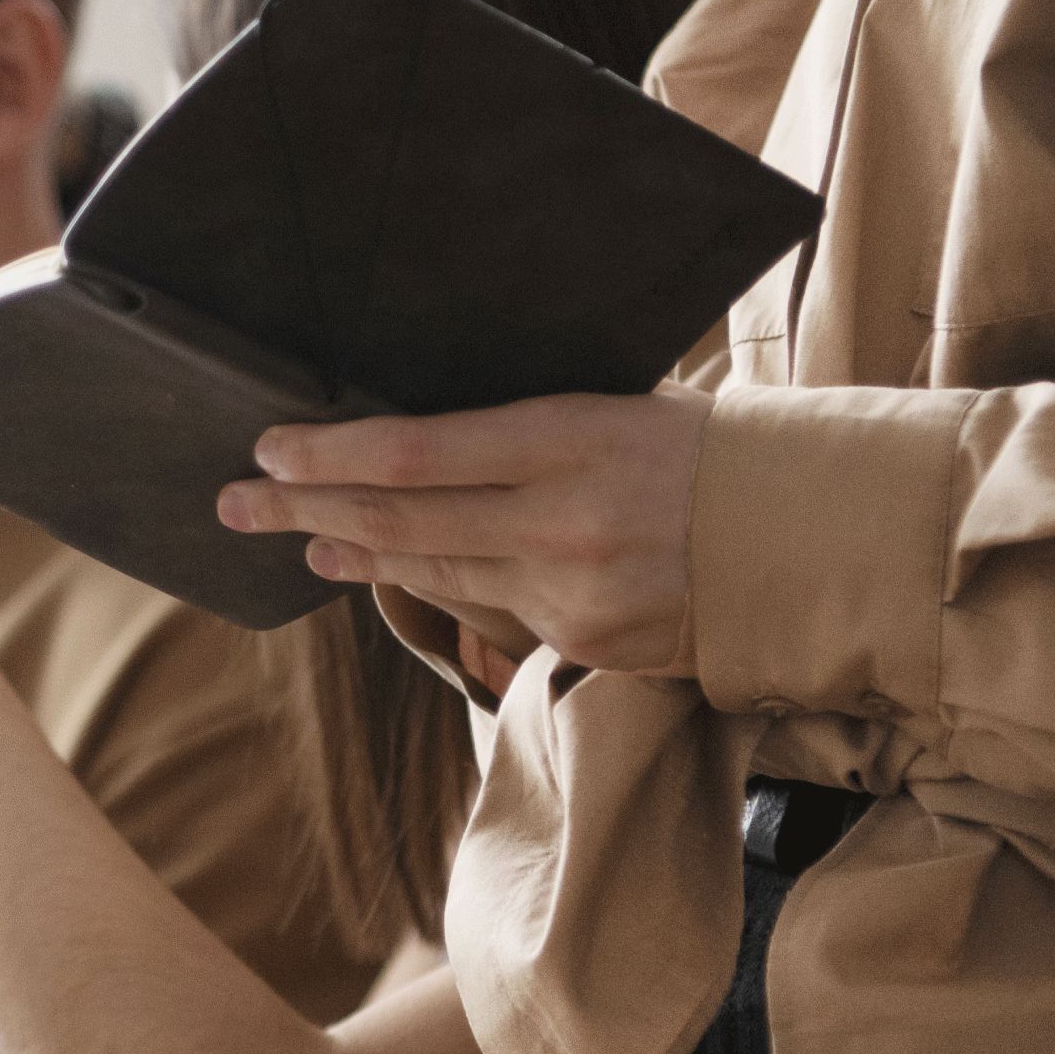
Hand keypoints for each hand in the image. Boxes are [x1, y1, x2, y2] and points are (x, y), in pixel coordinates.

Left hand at [217, 387, 711, 675]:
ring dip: (355, 550)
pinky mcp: (583, 645)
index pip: (415, 452)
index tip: (270, 448)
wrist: (818, 537)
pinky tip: (392, 569)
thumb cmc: (710, 450)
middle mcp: (562, 523)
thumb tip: (412, 437)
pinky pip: (488, 610)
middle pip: (399, 519)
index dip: (329, 454)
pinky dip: (436, 585)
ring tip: (303, 536)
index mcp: (572, 440)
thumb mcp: (618, 408)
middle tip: (236, 502)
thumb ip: (521, 429)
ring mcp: (571, 594)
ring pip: (432, 572)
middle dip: (303, 508)